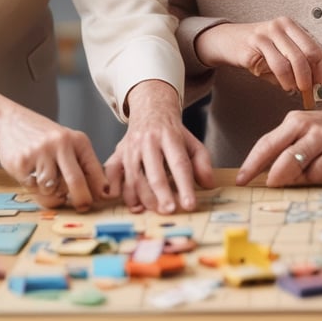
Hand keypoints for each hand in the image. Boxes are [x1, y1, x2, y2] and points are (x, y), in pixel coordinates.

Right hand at [0, 106, 108, 211]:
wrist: (11, 122)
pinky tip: (32, 176)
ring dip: (51, 194)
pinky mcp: (22, 163)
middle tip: (81, 207)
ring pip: (52, 190)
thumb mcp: (68, 144)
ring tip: (48, 182)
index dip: (98, 190)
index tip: (98, 201)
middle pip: (76, 182)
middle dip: (81, 200)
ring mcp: (40, 153)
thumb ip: (81, 165)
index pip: (94, 170)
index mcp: (77, 140)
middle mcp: (60, 144)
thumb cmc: (44, 139)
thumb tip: (98, 193)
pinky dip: (35, 189)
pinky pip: (33, 189)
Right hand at [103, 80, 213, 213]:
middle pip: (154, 172)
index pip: (178, 163)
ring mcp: (130, 147)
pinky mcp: (118, 153)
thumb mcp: (192, 142)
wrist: (150, 109)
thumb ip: (202, 162)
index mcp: (169, 136)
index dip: (184, 185)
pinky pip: (112, 172)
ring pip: (134, 177)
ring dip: (143, 198)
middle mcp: (147, 141)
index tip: (189, 204)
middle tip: (170, 210)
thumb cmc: (172, 132)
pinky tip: (124, 200)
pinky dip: (115, 187)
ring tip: (155, 209)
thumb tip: (208, 184)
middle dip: (161, 195)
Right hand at [195, 18, 321, 93]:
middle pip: (309, 54)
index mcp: (292, 26)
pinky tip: (283, 85)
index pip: (317, 48)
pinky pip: (277, 65)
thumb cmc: (258, 49)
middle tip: (310, 92)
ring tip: (294, 89)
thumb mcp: (280, 52)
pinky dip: (284, 80)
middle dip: (312, 77)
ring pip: (293, 61)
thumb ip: (298, 65)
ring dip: (297, 81)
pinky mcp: (254, 44)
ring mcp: (267, 33)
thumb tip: (316, 88)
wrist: (226, 40)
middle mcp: (281, 25)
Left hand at [235, 104, 321, 186]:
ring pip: (299, 164)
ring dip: (292, 178)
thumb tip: (264, 173)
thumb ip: (285, 147)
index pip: (266, 143)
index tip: (241, 180)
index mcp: (292, 121)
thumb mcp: (302, 131)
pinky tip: (315, 173)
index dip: (251, 163)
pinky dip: (312, 178)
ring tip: (293, 179)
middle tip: (267, 186)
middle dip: (271, 175)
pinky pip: (319, 172)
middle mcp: (306, 126)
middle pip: (281, 154)